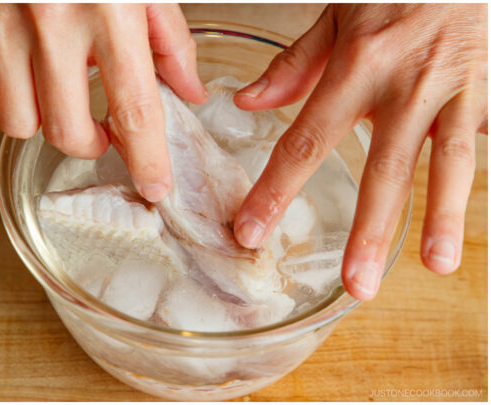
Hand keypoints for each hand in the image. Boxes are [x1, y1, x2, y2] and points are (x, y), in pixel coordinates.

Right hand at [0, 4, 207, 202]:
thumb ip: (168, 37)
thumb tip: (188, 93)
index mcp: (108, 10)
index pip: (133, 109)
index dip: (146, 159)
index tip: (153, 186)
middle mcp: (50, 25)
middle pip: (66, 130)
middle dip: (92, 142)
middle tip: (102, 128)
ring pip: (16, 122)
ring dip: (41, 118)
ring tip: (54, 89)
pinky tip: (10, 77)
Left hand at [230, 4, 487, 299]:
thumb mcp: (339, 12)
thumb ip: (296, 64)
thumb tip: (246, 102)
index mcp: (358, 66)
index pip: (305, 141)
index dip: (275, 191)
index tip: (251, 232)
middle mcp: (408, 84)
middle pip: (385, 169)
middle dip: (370, 232)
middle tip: (357, 284)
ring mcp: (459, 88)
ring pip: (450, 163)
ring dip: (443, 218)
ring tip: (436, 265)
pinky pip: (485, 135)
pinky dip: (483, 177)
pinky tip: (475, 221)